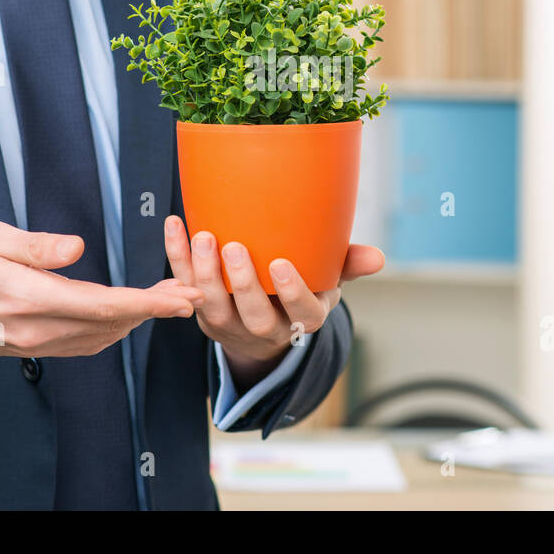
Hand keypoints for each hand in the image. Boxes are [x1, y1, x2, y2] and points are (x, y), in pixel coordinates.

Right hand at [0, 220, 203, 361]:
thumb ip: (32, 246)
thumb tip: (77, 248)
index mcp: (25, 296)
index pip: (100, 304)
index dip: (146, 302)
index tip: (180, 295)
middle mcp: (32, 328)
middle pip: (107, 325)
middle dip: (154, 311)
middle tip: (191, 294)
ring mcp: (28, 343)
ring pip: (96, 339)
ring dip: (135, 322)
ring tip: (167, 301)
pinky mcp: (25, 347)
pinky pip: (78, 346)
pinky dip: (109, 332)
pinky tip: (124, 319)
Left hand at [162, 215, 383, 387]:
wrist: (264, 322)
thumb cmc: (304, 286)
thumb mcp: (329, 279)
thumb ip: (348, 264)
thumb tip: (377, 258)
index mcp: (303, 319)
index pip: (301, 312)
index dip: (291, 292)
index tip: (280, 265)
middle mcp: (265, 328)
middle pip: (252, 314)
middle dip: (241, 283)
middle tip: (234, 247)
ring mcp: (230, 325)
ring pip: (213, 306)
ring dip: (204, 273)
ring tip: (202, 236)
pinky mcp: (203, 314)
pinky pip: (186, 287)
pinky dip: (177, 258)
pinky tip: (175, 225)